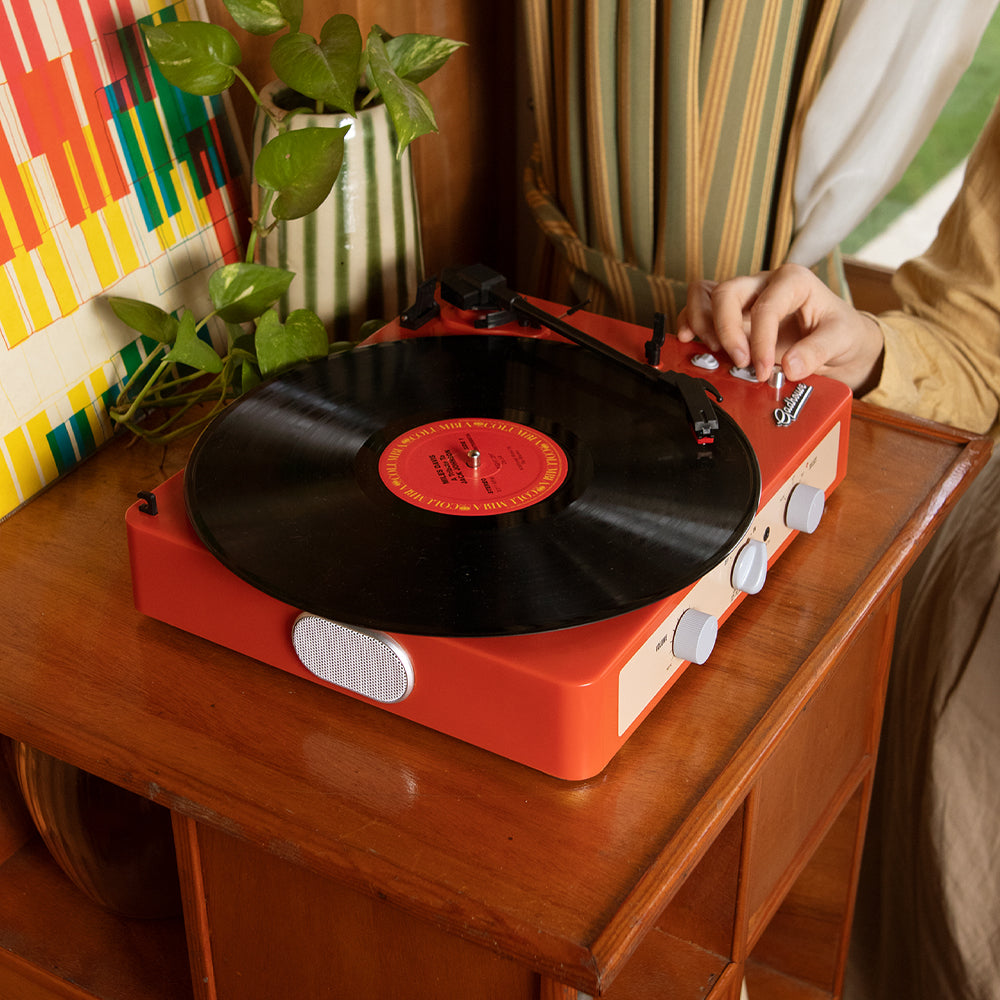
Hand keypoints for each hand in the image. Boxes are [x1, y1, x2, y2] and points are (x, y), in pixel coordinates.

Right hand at [677, 264, 884, 393]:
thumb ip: (818, 351)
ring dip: (702, 322)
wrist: (837, 340)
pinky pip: (700, 308)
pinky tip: (690, 340)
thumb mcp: (840, 339)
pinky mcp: (731, 314)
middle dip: (726, 329)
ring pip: (705, 293)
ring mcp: (743, 297)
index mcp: (792, 281)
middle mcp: (763, 283)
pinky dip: (690, 323)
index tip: (761, 369)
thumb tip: (789, 366)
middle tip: (738, 361)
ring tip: (713, 350)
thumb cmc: (839, 332)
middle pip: (726, 292)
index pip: (765, 306)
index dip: (759, 341)